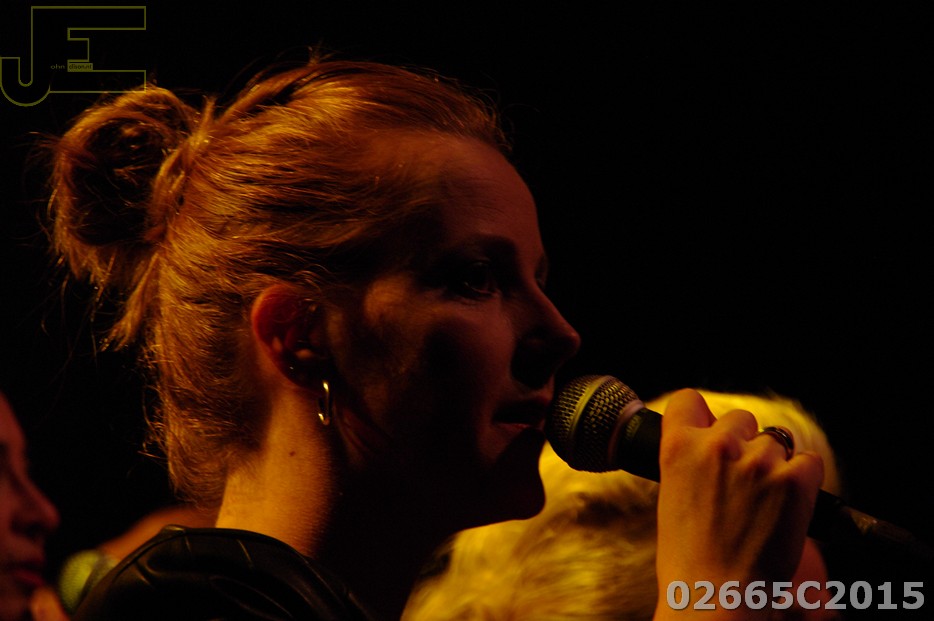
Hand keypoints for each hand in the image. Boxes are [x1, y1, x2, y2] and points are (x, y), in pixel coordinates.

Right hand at [653, 389, 823, 618]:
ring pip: (775, 441)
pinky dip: (802, 481)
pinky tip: (786, 506)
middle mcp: (717, 446)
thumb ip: (688, 461)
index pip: (689, 400)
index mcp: (677, 447)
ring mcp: (758, 461)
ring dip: (772, 464)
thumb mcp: (670, 496)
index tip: (706, 429)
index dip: (699, 416)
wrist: (717, 595)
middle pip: (739, 419)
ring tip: (762, 503)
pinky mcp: (794, 480)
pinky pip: (808, 462)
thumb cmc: (688, 558)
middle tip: (740, 480)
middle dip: (742, 443)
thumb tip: (712, 445)